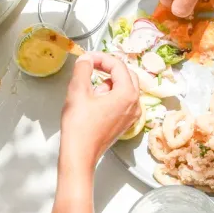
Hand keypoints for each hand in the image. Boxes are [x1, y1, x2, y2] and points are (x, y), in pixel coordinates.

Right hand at [59, 53, 140, 169]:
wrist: (80, 155)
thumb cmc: (79, 126)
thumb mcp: (78, 91)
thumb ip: (83, 69)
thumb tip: (86, 59)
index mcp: (127, 94)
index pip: (118, 65)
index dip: (101, 57)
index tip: (86, 58)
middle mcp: (135, 104)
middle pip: (126, 75)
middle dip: (108, 68)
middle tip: (90, 67)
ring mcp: (132, 115)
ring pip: (124, 88)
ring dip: (108, 83)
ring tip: (90, 91)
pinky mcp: (125, 122)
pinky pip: (121, 101)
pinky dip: (110, 95)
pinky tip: (94, 102)